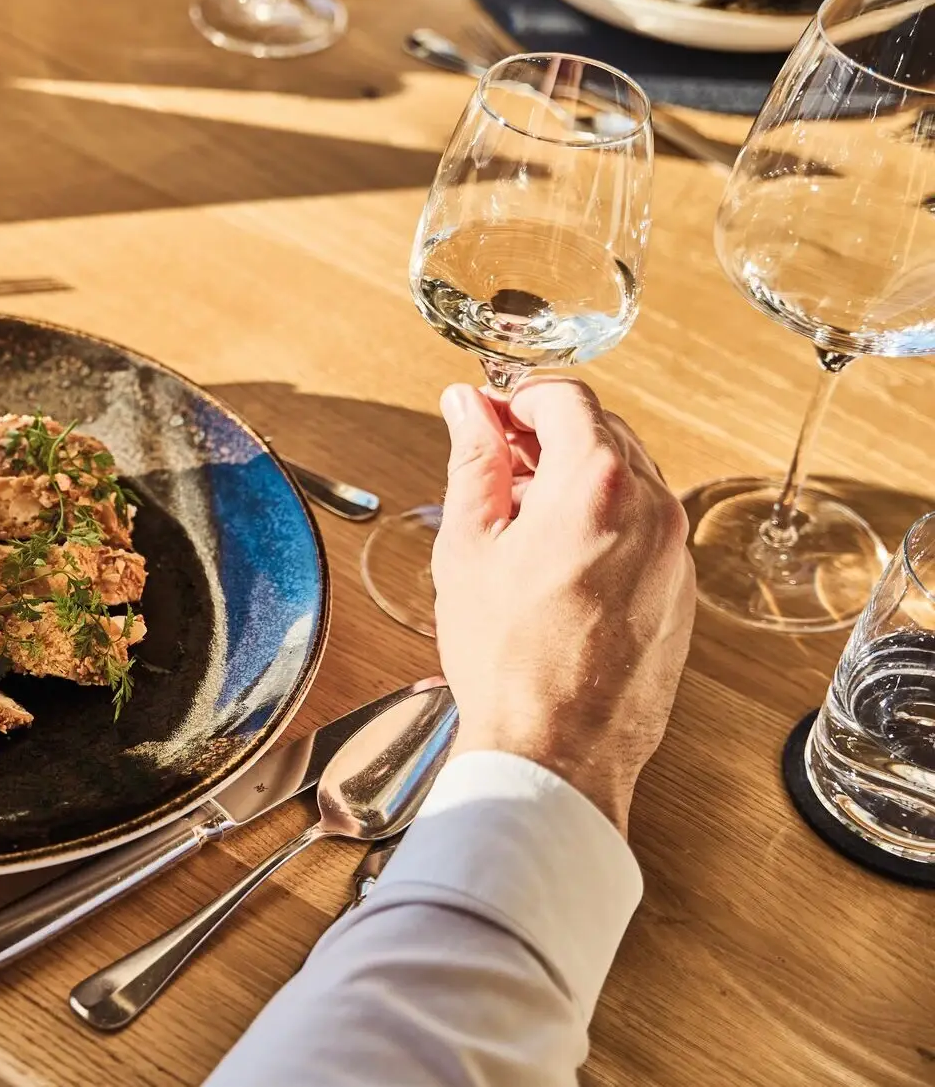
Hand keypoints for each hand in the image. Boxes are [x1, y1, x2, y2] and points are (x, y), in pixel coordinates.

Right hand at [431, 377, 694, 835]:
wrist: (559, 748)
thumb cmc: (509, 659)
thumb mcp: (469, 545)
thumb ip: (472, 461)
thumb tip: (466, 408)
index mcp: (596, 483)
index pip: (565, 398)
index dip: (518, 398)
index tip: (488, 417)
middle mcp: (651, 507)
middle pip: (602, 432)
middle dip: (545, 437)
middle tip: (492, 466)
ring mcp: (674, 551)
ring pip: (626, 479)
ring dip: (574, 479)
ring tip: (516, 521)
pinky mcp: (680, 589)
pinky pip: (642, 528)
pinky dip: (601, 522)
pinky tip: (553, 561)